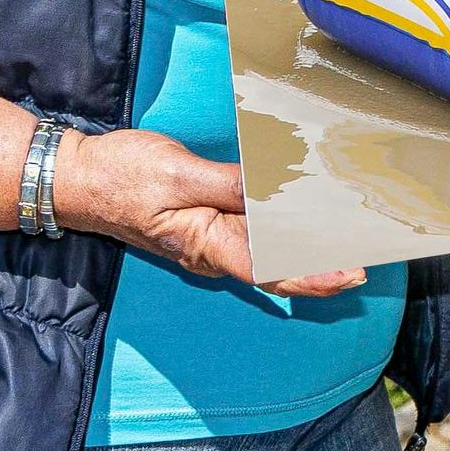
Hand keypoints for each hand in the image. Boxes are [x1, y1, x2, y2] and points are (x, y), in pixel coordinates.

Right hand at [50, 127, 364, 298]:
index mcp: (207, 244)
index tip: (350, 274)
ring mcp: (209, 236)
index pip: (270, 269)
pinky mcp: (206, 218)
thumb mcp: (178, 175)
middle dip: (322, 262)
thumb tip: (274, 191)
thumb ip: (228, 183)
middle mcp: (213, 248)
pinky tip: (301, 213)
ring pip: (267, 247)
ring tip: (349, 234)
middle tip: (369, 251)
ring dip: (306, 243)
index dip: (313, 275)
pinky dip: (281, 224)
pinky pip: (251, 229)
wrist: (80, 178)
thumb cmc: (122, 177)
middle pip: (277, 263)